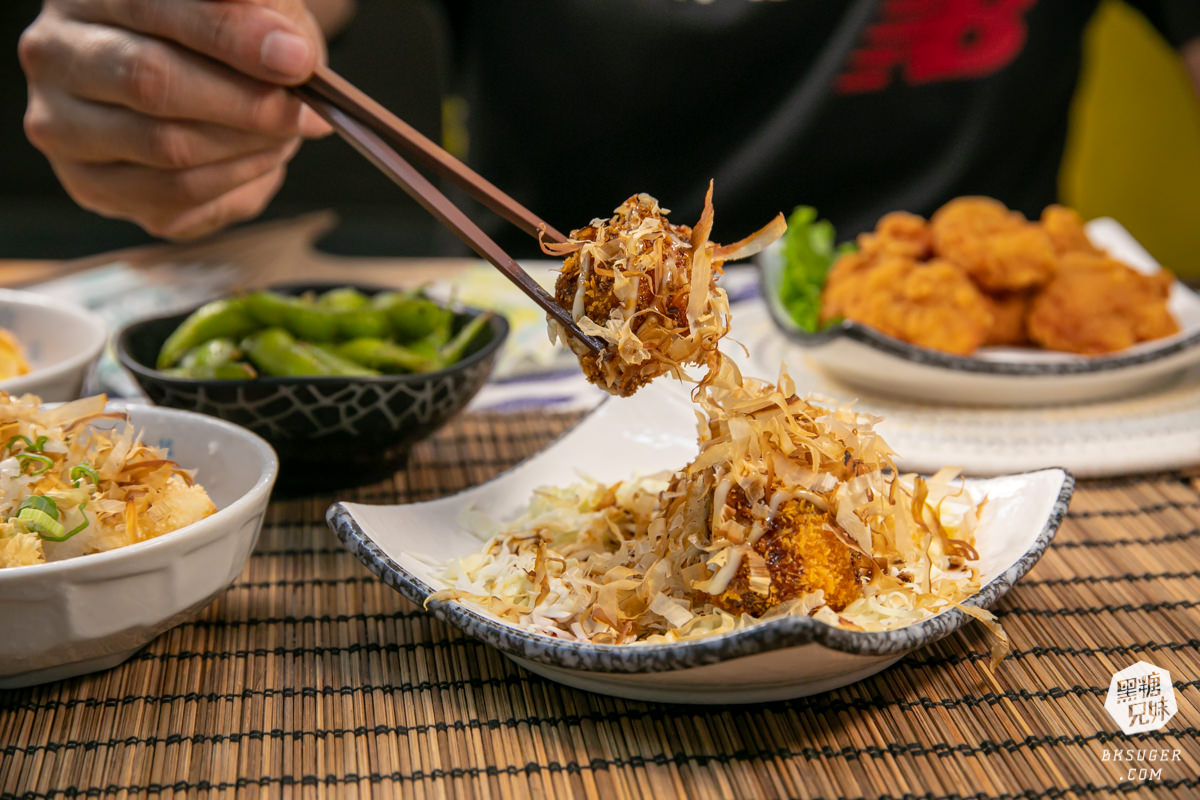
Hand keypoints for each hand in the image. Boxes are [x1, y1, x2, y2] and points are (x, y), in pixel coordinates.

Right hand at [19, 0, 330, 239]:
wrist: (187, 78)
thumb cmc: (215, 34)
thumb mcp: (246, 4)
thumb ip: (260, 13)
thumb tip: (290, 54)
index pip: (154, 7)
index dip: (231, 36)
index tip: (295, 59)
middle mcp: (56, 55)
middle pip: (152, 84)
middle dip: (248, 103)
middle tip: (305, 111)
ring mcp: (63, 127)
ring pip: (167, 149)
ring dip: (250, 148)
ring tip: (289, 133)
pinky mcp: (91, 186)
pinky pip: (175, 198)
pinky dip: (236, 182)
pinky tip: (261, 159)